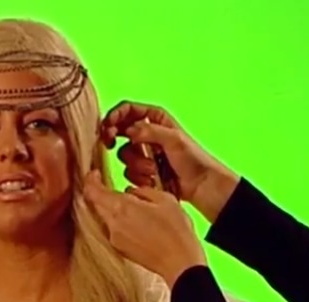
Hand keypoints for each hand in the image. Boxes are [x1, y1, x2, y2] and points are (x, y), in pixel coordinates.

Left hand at [82, 170, 207, 287]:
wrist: (180, 264)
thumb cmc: (177, 232)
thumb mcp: (165, 200)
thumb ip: (143, 191)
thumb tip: (131, 191)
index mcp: (122, 208)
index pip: (93, 191)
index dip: (91, 179)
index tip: (96, 174)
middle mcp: (113, 224)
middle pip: (97, 205)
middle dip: (104, 194)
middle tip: (118, 189)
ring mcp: (115, 239)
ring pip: (106, 218)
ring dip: (115, 211)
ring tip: (136, 209)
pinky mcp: (120, 250)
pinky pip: (114, 230)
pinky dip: (121, 223)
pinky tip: (139, 224)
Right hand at [100, 100, 240, 221]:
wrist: (201, 185)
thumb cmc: (193, 159)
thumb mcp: (174, 139)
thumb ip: (150, 131)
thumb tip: (128, 130)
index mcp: (155, 119)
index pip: (128, 110)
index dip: (115, 115)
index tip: (108, 125)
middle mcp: (147, 133)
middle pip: (118, 129)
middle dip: (113, 137)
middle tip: (110, 142)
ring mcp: (144, 153)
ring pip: (123, 153)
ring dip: (137, 163)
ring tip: (154, 168)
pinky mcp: (142, 171)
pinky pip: (128, 171)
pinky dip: (140, 176)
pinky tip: (154, 178)